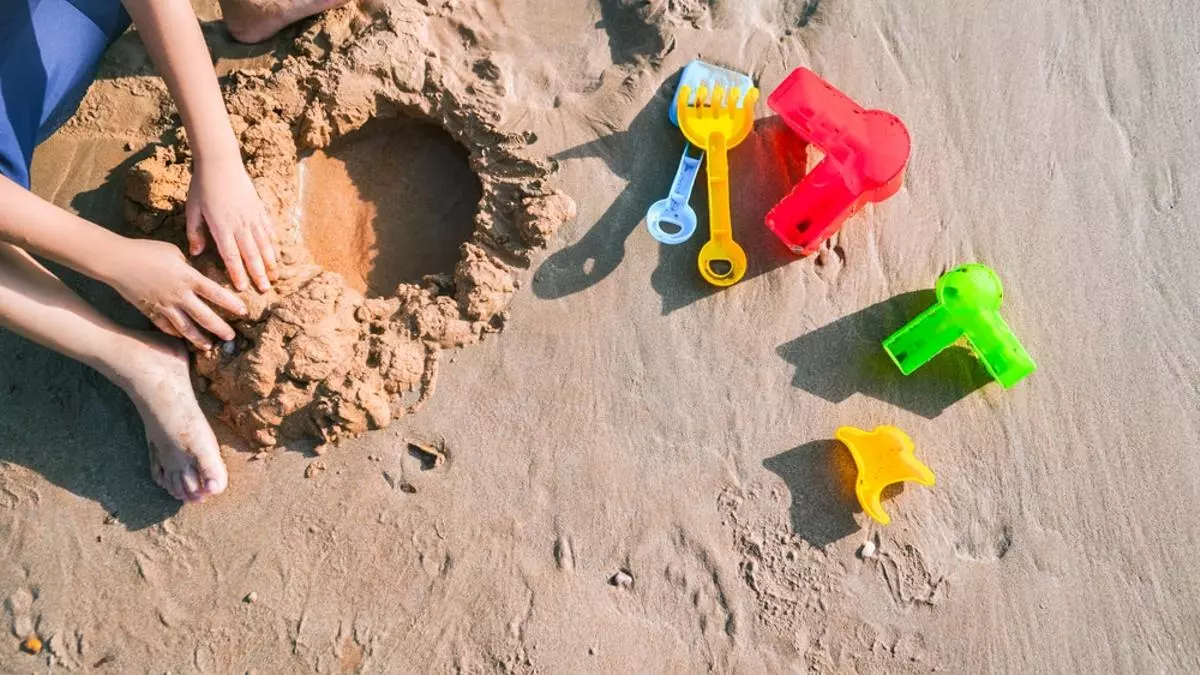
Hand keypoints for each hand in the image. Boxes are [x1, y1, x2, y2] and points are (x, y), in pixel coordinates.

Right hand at [106, 237, 247, 349]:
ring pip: (185, 328)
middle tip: (231, 337)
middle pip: (204, 316)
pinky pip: (166, 326)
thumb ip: (188, 266)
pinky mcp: (150, 311)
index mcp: (188, 277)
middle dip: (220, 328)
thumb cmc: (146, 251)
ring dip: (199, 339)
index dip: (231, 304)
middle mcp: (179, 295)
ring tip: (209, 346)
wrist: (116, 261)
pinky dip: (175, 333)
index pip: (215, 293)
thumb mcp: (174, 253)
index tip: (244, 312)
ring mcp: (164, 306)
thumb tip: (195, 274)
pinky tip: (182, 338)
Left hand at [186, 157, 277, 291]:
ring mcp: (252, 217)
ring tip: (274, 276)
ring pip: (264, 244)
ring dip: (269, 262)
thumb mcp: (192, 209)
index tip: (242, 288)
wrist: (220, 162)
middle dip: (258, 274)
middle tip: (265, 290)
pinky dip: (273, 242)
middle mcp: (240, 225)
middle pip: (251, 254)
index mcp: (221, 227)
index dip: (237, 273)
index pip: (231, 256)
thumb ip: (195, 232)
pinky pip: (268, 229)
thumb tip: (196, 252)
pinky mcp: (259, 209)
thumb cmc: (202, 186)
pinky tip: (276, 252)